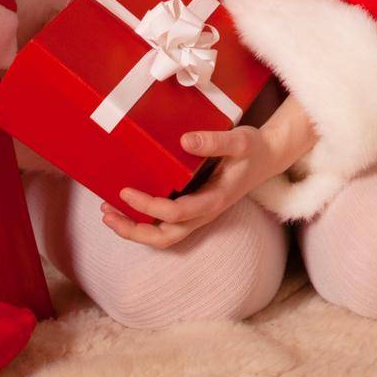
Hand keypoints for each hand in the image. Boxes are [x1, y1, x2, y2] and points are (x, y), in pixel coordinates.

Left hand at [107, 95, 317, 248]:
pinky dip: (146, 221)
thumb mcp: (239, 140)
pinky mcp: (196, 208)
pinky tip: (129, 207)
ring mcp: (200, 213)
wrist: (269, 158)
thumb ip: (214, 141)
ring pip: (165, 235)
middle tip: (107, 214)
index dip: (149, 206)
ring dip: (137, 230)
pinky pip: (168, 224)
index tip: (125, 192)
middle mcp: (205, 212)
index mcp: (215, 199)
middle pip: (166, 237)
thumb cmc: (253, 148)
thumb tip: (185, 140)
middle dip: (134, 231)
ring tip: (109, 215)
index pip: (176, 213)